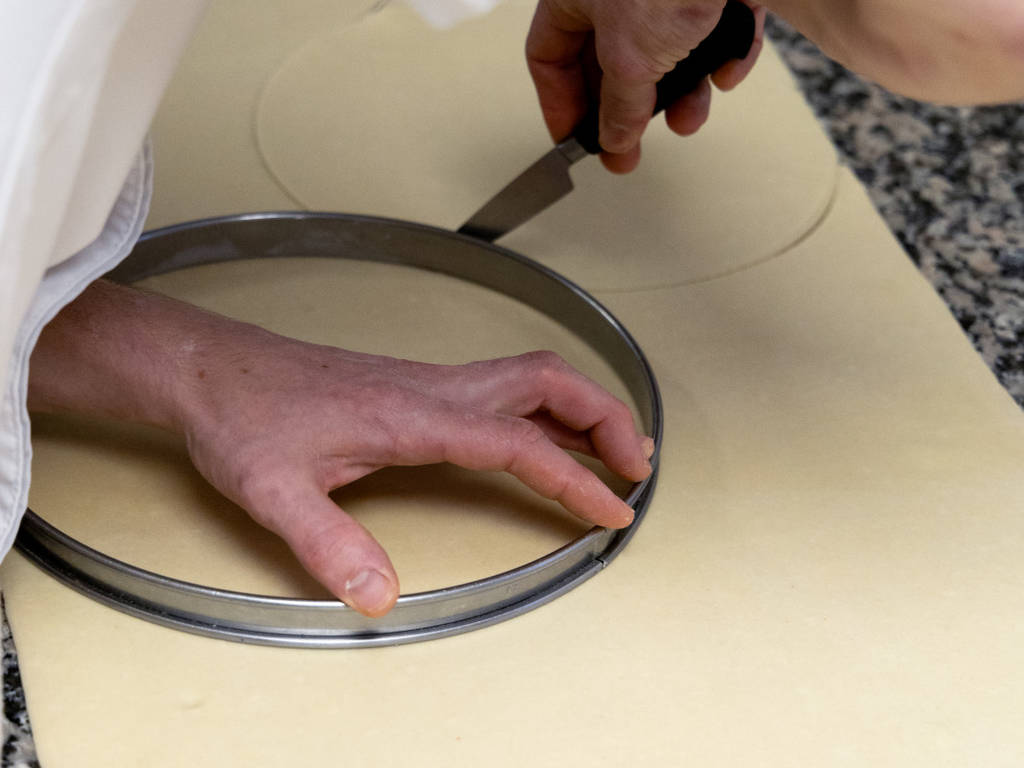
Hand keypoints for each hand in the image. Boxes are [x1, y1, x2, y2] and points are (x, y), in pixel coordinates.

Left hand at [180, 328, 652, 616]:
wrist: (212, 369)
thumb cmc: (244, 416)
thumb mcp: (275, 491)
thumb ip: (330, 544)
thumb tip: (380, 595)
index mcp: (413, 414)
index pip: (517, 441)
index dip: (573, 478)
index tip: (611, 508)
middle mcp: (432, 389)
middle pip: (546, 381)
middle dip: (604, 417)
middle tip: (635, 463)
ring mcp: (427, 383)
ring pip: (529, 377)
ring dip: (581, 407)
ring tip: (613, 448)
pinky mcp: (417, 387)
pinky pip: (503, 388)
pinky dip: (545, 409)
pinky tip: (543, 436)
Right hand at [526, 0, 764, 172]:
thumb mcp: (628, 60)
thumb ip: (619, 106)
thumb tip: (615, 137)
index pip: (549, 55)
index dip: (559, 104)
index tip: (574, 141)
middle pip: (610, 60)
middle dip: (628, 108)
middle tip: (629, 149)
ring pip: (666, 51)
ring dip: (681, 93)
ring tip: (691, 118)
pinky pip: (714, 32)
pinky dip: (722, 57)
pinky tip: (727, 71)